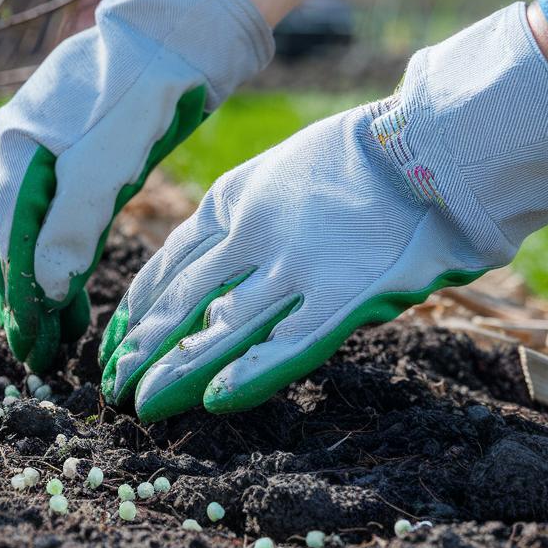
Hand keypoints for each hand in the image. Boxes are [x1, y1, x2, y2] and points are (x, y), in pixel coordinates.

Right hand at [0, 0, 272, 371]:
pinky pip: (44, 217)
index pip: (6, 242)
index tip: (31, 345)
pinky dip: (51, 255)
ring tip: (53, 331)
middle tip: (36, 352)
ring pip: (20, 232)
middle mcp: (12, 152)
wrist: (175, 31)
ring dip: (34, 282)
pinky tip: (64, 285)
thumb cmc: (140, 89)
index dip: (18, 298)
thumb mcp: (107, 159)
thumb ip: (73, 222)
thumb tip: (43, 287)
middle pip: (3, 241)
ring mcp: (36, 152)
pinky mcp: (65, 155)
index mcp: (12, 151)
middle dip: (19, 299)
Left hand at [101, 3, 547, 420]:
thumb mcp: (275, 175)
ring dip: (176, 370)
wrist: (434, 144)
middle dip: (142, 350)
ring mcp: (295, 266)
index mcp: (230, 202)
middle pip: (181, 303)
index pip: (166, 267)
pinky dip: (248, 373)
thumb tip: (202, 275)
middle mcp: (251, 235)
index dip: (136, 312)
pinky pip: (286, 343)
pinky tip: (213, 401)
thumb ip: (237, 223)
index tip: (114, 344)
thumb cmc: (359, 162)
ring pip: (219, 328)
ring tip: (141, 403)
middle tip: (113, 387)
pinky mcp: (343, 295)